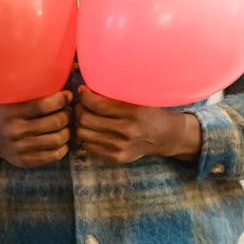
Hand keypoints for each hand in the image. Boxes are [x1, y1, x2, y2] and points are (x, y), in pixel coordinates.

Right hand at [0, 91, 72, 167]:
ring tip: (67, 124)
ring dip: (68, 131)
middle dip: (67, 114)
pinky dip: (64, 147)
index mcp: (13, 111)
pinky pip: (54, 155)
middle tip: (69, 110)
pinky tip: (62, 139)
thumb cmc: (5, 113)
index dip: (61, 99)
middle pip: (55, 122)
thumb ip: (31, 92)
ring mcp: (21, 148)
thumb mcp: (12, 99)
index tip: (67, 96)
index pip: (43, 105)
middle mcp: (16, 130)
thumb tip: (60, 85)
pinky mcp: (26, 161)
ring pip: (58, 140)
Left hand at [74, 86, 200, 163]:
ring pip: (83, 134)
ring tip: (84, 115)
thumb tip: (90, 85)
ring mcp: (120, 147)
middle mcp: (126, 131)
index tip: (83, 90)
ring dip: (79, 123)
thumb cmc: (149, 111)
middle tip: (81, 103)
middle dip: (78, 108)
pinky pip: (88, 146)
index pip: (96, 104)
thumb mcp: (138, 97)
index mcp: (132, 112)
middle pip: (85, 119)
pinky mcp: (116, 157)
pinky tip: (91, 129)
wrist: (165, 136)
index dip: (84, 96)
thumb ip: (116, 91)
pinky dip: (85, 136)